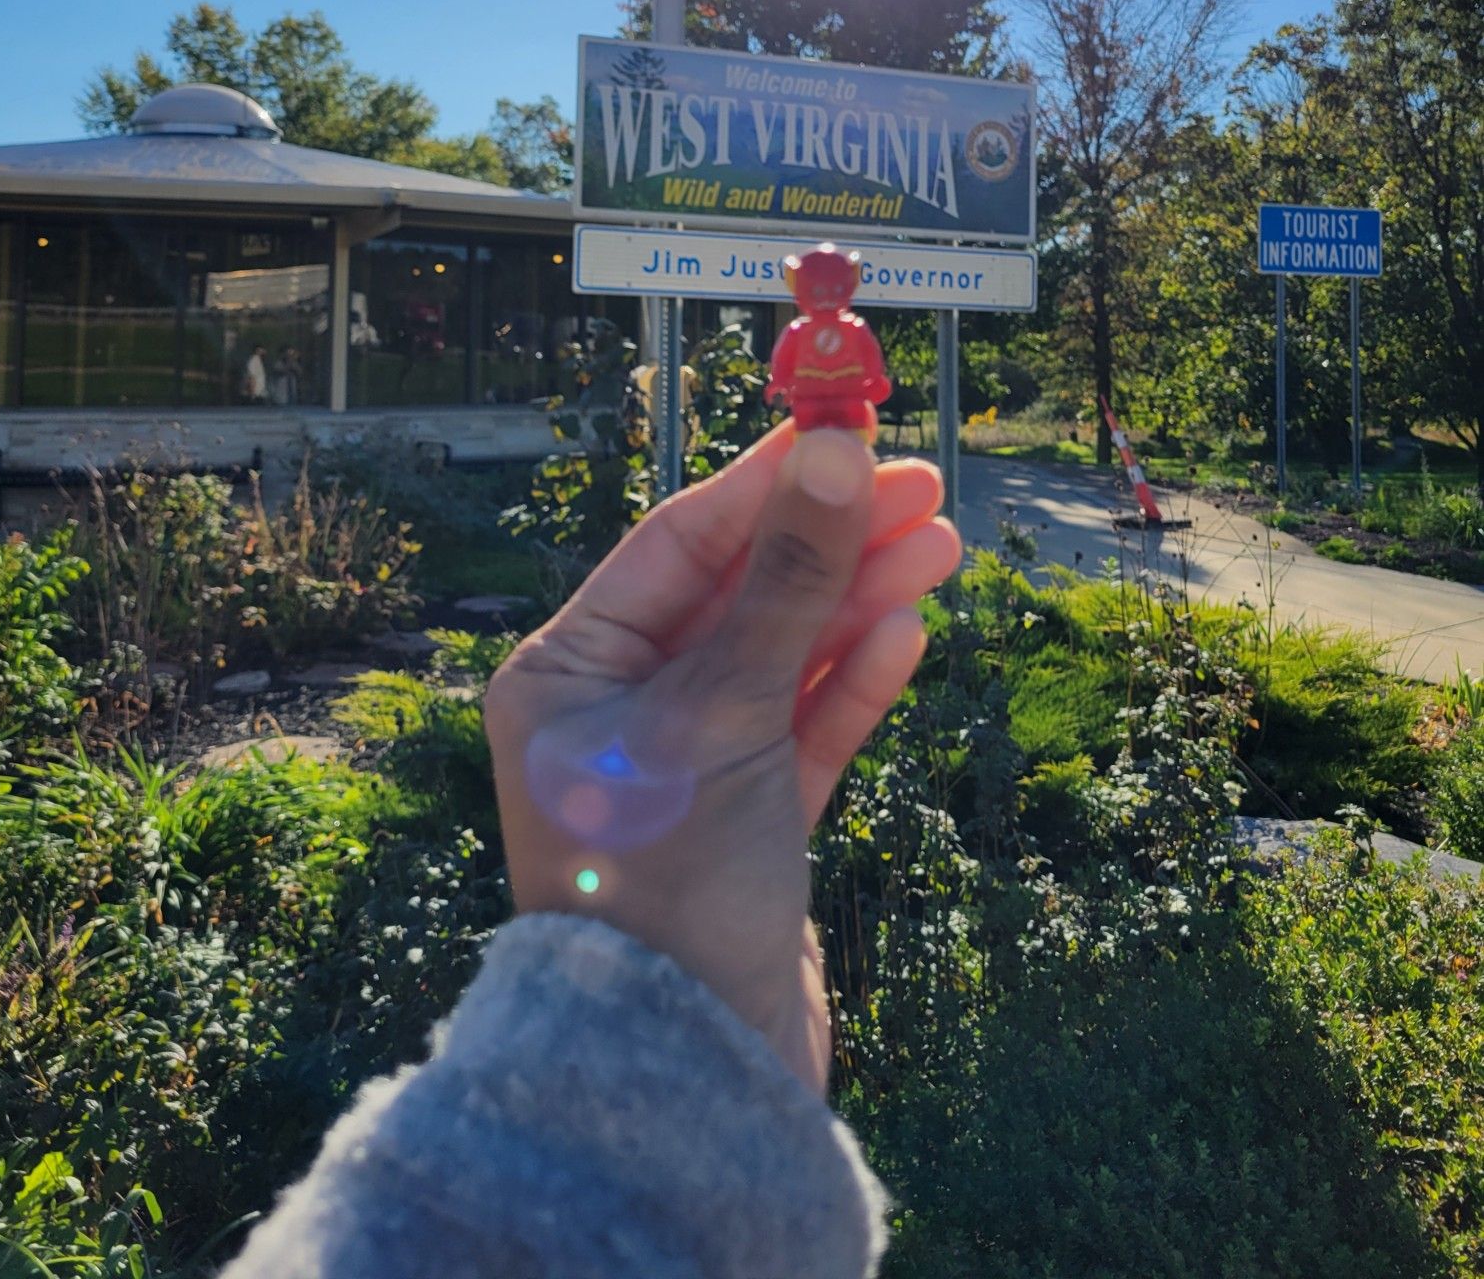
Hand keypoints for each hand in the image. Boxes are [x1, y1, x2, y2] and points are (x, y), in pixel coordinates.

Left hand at [484, 422, 959, 1093]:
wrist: (685, 1080)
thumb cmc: (666, 884)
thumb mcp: (721, 715)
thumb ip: (785, 585)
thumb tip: (833, 456)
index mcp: (567, 673)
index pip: (678, 545)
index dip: (766, 483)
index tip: (843, 428)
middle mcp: (617, 711)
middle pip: (738, 594)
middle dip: (827, 538)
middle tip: (921, 483)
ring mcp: (685, 768)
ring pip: (780, 656)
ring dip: (857, 599)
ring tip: (940, 542)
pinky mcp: (746, 824)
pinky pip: (803, 727)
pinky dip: (853, 679)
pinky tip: (909, 630)